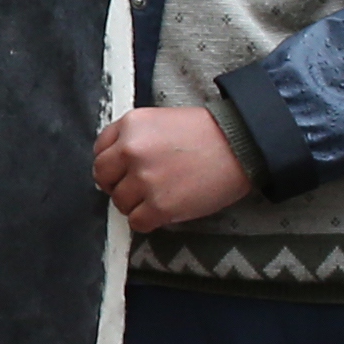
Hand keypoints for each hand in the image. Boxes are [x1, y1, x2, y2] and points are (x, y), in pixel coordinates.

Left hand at [95, 105, 250, 233]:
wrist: (243, 145)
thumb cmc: (208, 133)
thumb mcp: (161, 120)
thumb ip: (133, 137)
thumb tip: (114, 163)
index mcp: (130, 125)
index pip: (100, 152)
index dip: (113, 165)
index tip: (125, 171)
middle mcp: (131, 150)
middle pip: (104, 178)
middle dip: (118, 184)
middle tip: (140, 187)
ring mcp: (144, 179)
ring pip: (120, 202)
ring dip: (136, 204)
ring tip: (160, 196)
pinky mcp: (160, 205)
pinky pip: (137, 222)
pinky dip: (147, 221)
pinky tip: (164, 212)